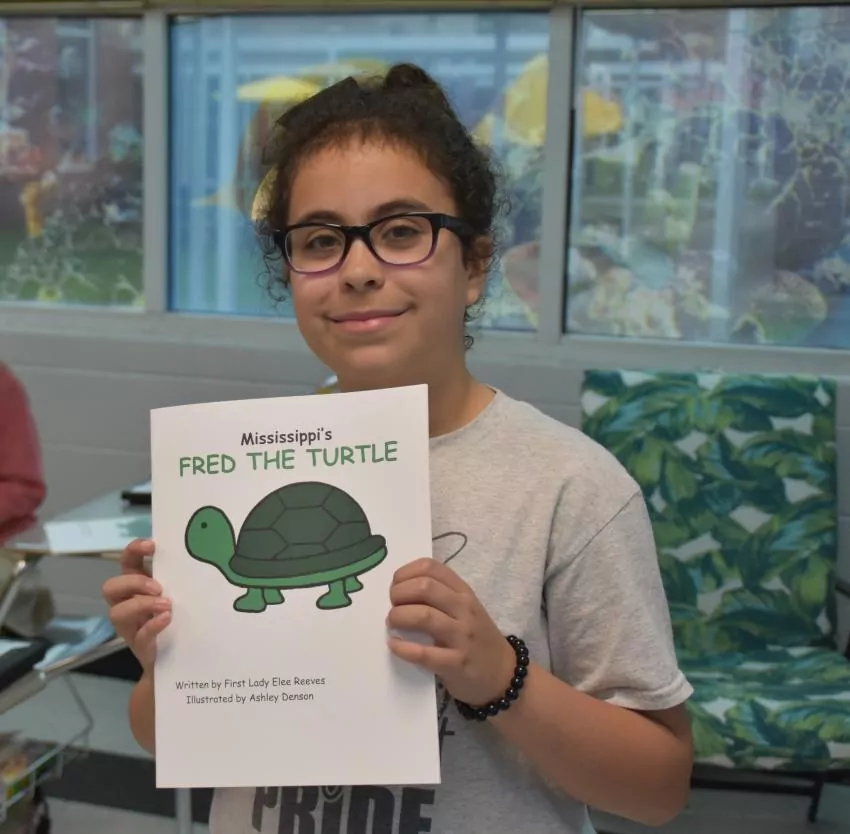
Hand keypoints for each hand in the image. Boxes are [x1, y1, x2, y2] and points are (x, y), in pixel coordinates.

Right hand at [102, 538, 170, 677]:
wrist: (179, 657)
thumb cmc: (178, 617)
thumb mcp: (177, 593)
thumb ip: (179, 578)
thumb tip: (201, 551)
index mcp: (137, 586)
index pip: (127, 562)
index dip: (133, 550)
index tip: (152, 545)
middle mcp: (128, 604)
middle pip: (111, 587)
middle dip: (132, 583)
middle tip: (158, 587)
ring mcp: (131, 627)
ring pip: (117, 613)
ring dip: (141, 604)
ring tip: (166, 604)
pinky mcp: (141, 646)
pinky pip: (140, 635)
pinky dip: (153, 625)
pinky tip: (168, 619)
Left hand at [386, 558, 515, 705]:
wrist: (504, 674)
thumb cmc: (476, 638)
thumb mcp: (464, 610)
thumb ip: (439, 597)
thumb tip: (398, 592)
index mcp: (463, 592)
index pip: (431, 567)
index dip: (405, 572)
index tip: (395, 584)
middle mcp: (464, 609)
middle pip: (424, 587)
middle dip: (399, 593)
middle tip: (392, 605)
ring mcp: (462, 636)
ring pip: (423, 615)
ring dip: (399, 617)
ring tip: (392, 623)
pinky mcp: (457, 663)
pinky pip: (423, 653)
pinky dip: (402, 648)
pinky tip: (394, 645)